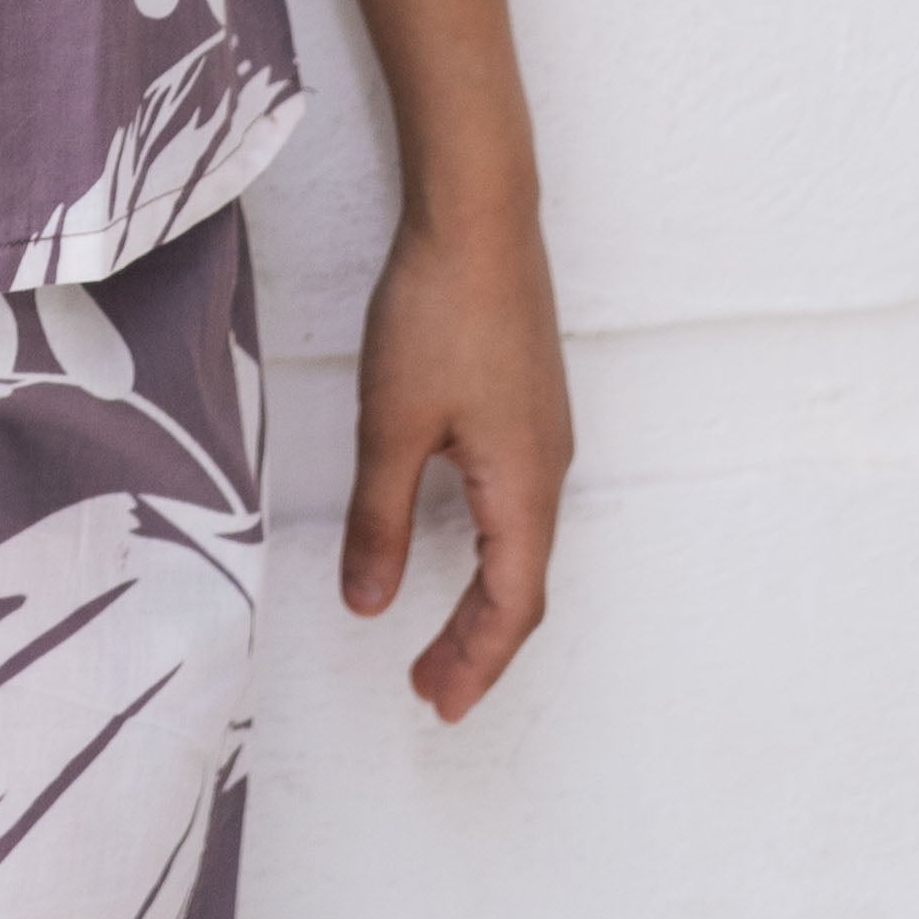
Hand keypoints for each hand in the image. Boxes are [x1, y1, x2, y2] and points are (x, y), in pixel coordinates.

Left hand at [343, 204, 573, 722]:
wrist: (480, 211)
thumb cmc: (438, 312)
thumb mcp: (391, 425)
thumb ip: (378, 519)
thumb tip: (369, 603)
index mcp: (523, 485)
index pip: (510, 604)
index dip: (474, 662)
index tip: (438, 706)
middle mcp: (550, 468)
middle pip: (524, 583)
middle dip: (479, 644)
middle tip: (431, 690)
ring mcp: (546, 432)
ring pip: (525, 543)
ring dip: (486, 598)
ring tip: (441, 637)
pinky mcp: (531, 402)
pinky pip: (520, 503)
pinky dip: (492, 549)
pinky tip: (459, 543)